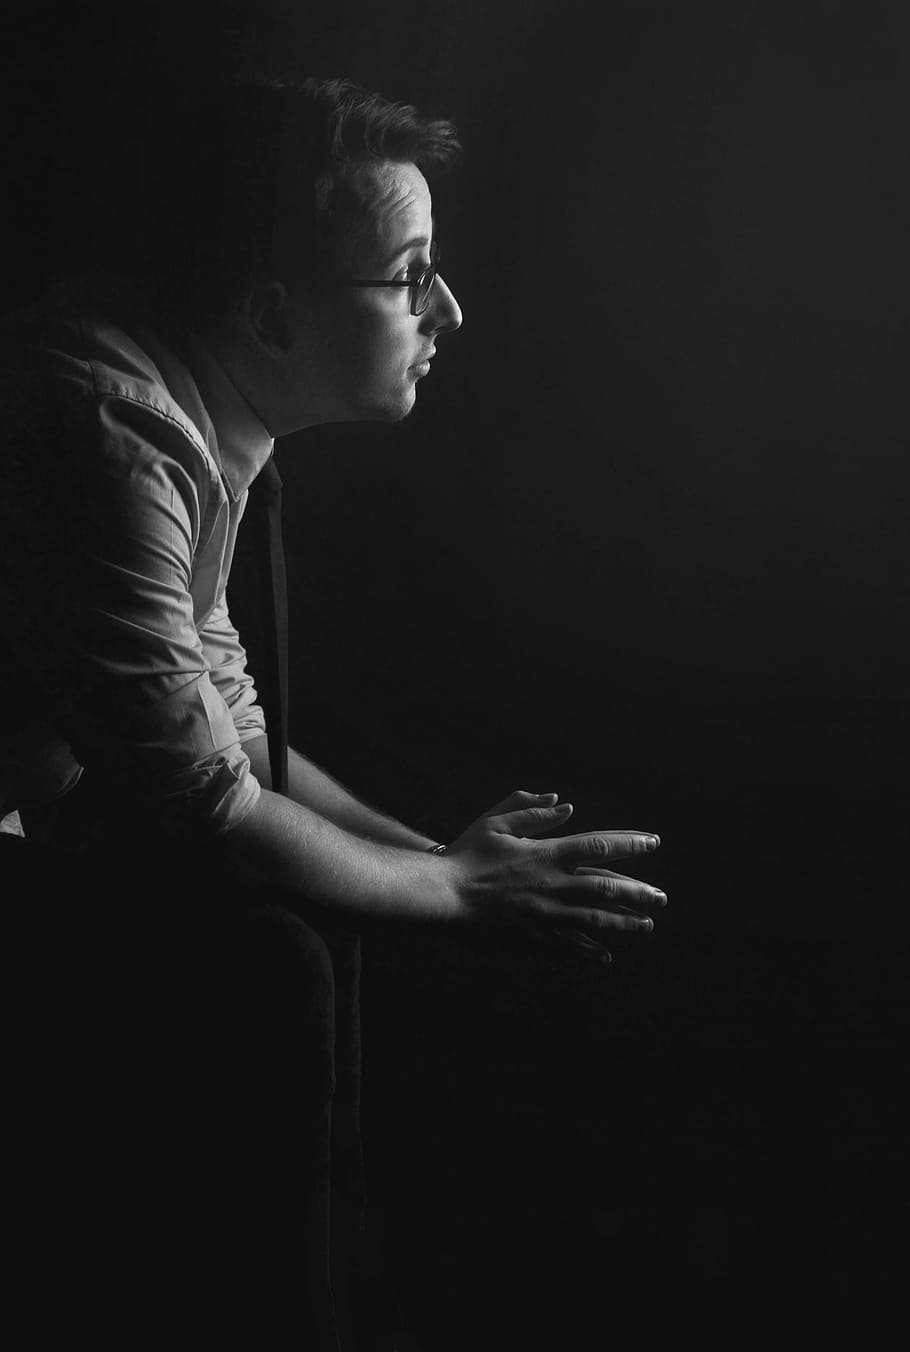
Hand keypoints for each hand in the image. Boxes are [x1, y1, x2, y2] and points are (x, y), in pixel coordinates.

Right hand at [445, 790, 665, 957]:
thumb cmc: (466, 855)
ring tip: (647, 926)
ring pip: (594, 919)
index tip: (653, 842)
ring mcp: (544, 914)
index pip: (599, 845)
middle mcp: (552, 885)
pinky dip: (588, 951)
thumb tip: (564, 802)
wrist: (441, 897)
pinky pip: (567, 946)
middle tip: (662, 898)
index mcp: (547, 854)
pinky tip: (606, 956)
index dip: (630, 843)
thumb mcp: (496, 823)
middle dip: (638, 893)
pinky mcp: (532, 938)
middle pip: (606, 887)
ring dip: (624, 923)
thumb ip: (531, 810)